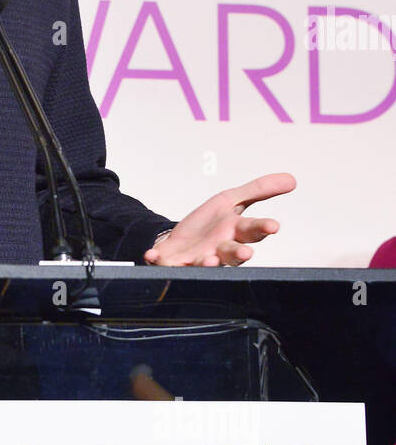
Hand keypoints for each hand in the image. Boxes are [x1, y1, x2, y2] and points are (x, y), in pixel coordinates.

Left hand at [143, 172, 295, 267]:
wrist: (178, 241)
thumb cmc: (209, 225)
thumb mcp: (231, 201)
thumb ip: (259, 190)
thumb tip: (292, 179)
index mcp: (234, 232)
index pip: (253, 229)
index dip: (263, 228)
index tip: (273, 226)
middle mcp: (219, 250)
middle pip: (232, 252)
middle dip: (239, 253)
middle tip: (245, 253)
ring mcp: (196, 260)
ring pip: (205, 265)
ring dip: (208, 264)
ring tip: (210, 260)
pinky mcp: (173, 264)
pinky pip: (165, 264)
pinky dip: (159, 260)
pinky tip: (153, 256)